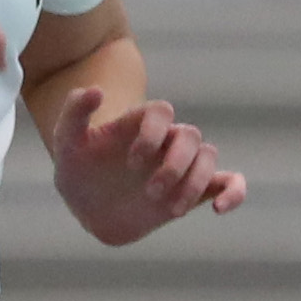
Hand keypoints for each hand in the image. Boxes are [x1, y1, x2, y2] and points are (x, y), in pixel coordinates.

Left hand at [43, 84, 242, 248]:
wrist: (90, 207)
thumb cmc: (78, 169)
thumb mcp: (66, 142)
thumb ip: (74, 112)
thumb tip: (94, 90)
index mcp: (141, 124)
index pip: (162, 112)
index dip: (152, 134)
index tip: (130, 162)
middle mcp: (166, 140)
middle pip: (190, 136)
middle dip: (173, 166)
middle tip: (149, 192)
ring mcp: (182, 165)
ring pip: (209, 157)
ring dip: (194, 182)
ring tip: (171, 209)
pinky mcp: (194, 191)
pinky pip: (229, 182)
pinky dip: (234, 192)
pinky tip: (218, 209)